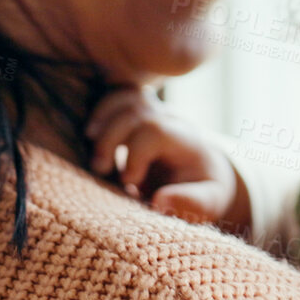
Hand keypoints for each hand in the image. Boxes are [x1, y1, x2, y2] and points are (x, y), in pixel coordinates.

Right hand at [86, 86, 247, 231]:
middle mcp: (172, 120)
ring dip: (102, 120)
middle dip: (111, 138)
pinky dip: (101, 111)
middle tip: (100, 169)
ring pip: (126, 98)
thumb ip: (189, 202)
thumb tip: (160, 201)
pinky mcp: (141, 112)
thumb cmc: (203, 190)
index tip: (129, 183)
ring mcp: (156, 112)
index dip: (135, 155)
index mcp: (187, 141)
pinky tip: (92, 134)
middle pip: (137, 111)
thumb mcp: (208, 202)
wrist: (204, 172)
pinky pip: (119, 97)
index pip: (156, 131)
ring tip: (91, 147)